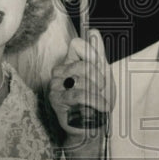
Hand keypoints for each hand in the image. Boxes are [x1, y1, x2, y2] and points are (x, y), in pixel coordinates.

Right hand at [49, 29, 112, 159]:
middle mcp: (59, 71)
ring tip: (99, 102)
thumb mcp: (103, 75)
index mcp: (70, 62)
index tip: (100, 68)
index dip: (92, 54)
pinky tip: (102, 107)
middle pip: (85, 64)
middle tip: (102, 92)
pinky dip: (95, 101)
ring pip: (83, 80)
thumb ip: (98, 54)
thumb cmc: (96, 101)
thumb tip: (94, 31)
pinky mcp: (56, 100)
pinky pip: (79, 94)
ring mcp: (55, 85)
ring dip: (99, 93)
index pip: (77, 44)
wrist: (91, 127)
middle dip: (100, 79)